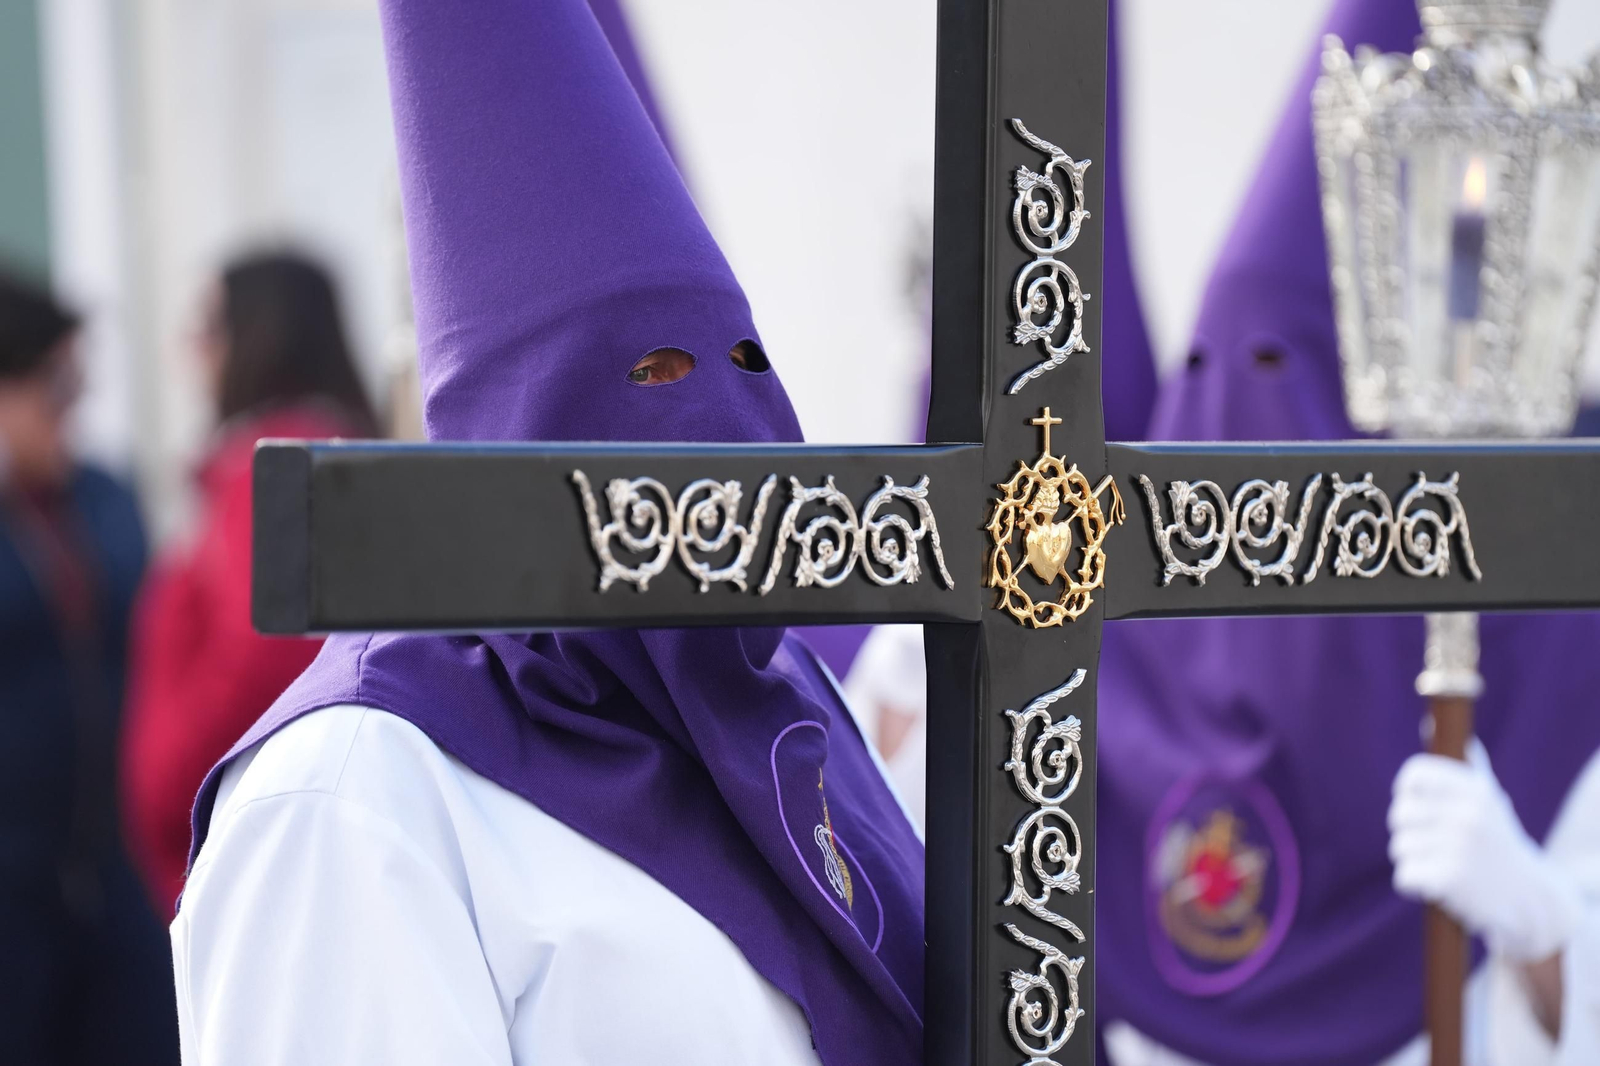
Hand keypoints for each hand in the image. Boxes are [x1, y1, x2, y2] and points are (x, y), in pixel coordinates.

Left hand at [1388, 747, 1581, 961]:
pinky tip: (1433, 885)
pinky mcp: (1450, 880)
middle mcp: (1468, 816)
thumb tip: (1429, 723)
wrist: (1529, 896)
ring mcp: (1460, 848)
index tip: (1413, 801)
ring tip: (1437, 863)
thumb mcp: (1490, 799)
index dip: (1406, 789)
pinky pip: (1404, 875)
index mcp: (1476, 792)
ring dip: (1411, 859)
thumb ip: (1464, 764)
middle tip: (1429, 841)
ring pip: (1400, 846)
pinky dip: (1412, 883)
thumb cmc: (1500, 841)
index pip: (1415, 774)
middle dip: (1407, 830)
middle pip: (1400, 813)